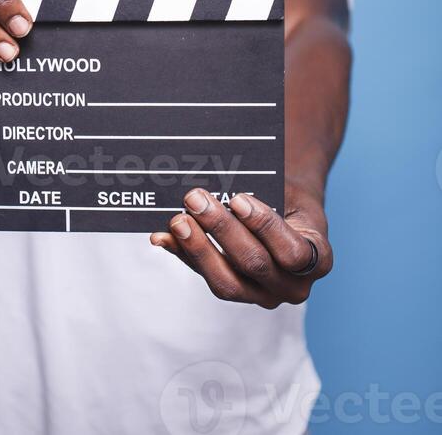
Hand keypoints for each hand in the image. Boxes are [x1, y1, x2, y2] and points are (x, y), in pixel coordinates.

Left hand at [150, 183, 332, 308]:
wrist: (288, 212)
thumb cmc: (289, 197)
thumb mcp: (289, 190)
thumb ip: (264, 192)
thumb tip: (216, 186)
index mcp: (317, 259)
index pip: (292, 252)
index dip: (264, 227)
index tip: (238, 199)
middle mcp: (294, 286)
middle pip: (254, 264)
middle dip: (221, 230)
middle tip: (195, 198)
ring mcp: (263, 295)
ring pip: (227, 283)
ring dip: (199, 248)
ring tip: (179, 219)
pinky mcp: (235, 291)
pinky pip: (206, 277)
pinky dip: (183, 256)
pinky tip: (163, 237)